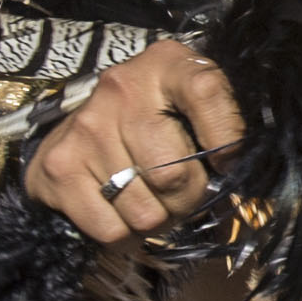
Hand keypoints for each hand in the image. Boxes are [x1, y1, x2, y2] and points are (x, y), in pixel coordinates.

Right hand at [25, 40, 243, 244]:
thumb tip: (241, 180)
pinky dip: (124, 236)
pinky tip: (122, 212)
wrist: (76, 130)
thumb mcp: (188, 106)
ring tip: (151, 202)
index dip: (226, 137)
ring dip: (157, 222)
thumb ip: (219, 130)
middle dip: (187, 200)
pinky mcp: (60, 167)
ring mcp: (87, 128)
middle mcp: (121, 89)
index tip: (226, 162)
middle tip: (181, 194)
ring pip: (145, 212)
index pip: (207, 91)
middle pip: (174, 175)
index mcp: (165, 64)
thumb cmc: (152, 120)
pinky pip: (111, 230)